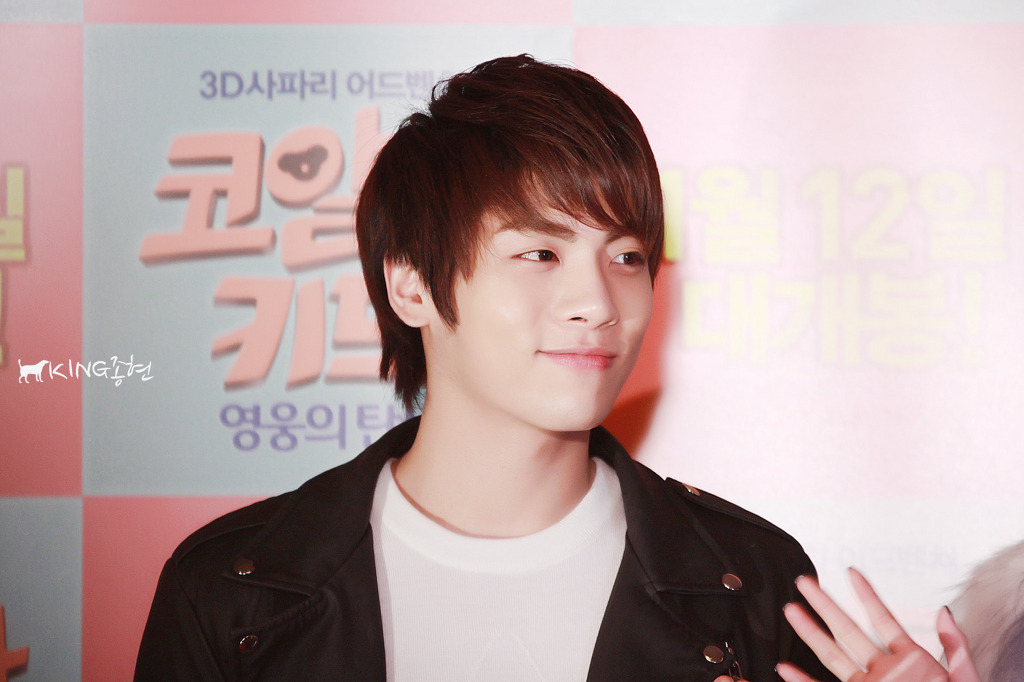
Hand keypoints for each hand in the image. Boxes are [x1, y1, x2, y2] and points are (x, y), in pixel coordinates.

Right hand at [776, 567, 979, 681]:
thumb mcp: (963, 677)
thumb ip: (954, 647)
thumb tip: (944, 611)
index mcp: (909, 661)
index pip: (881, 619)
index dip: (866, 594)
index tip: (852, 573)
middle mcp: (883, 670)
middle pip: (846, 629)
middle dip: (824, 604)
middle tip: (807, 582)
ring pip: (831, 655)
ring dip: (810, 633)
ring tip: (792, 610)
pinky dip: (801, 680)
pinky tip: (786, 668)